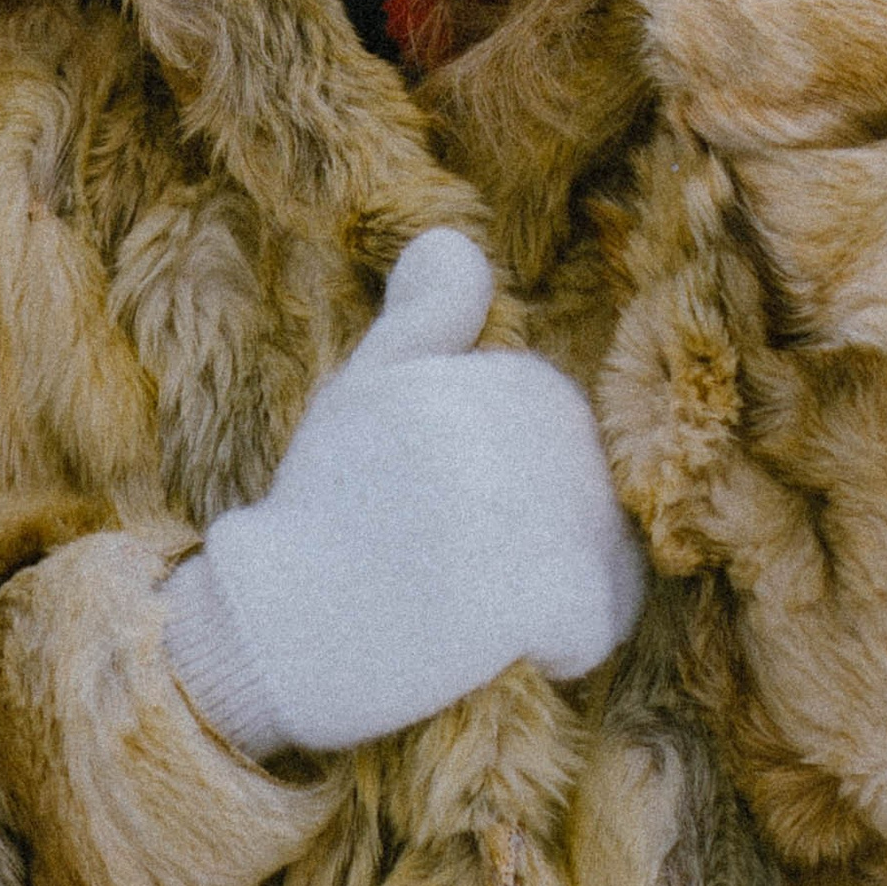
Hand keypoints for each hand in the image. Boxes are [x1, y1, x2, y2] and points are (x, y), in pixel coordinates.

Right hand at [159, 229, 645, 757]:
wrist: (281, 619)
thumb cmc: (327, 503)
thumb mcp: (369, 387)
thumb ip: (428, 319)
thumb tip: (457, 236)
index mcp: (519, 379)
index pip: (566, 452)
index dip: (505, 495)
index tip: (432, 513)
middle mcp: (547, 429)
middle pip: (594, 507)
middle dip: (537, 548)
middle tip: (442, 564)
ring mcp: (556, 507)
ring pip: (604, 567)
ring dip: (551, 600)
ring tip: (465, 604)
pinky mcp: (559, 590)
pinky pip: (597, 627)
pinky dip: (557, 648)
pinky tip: (489, 642)